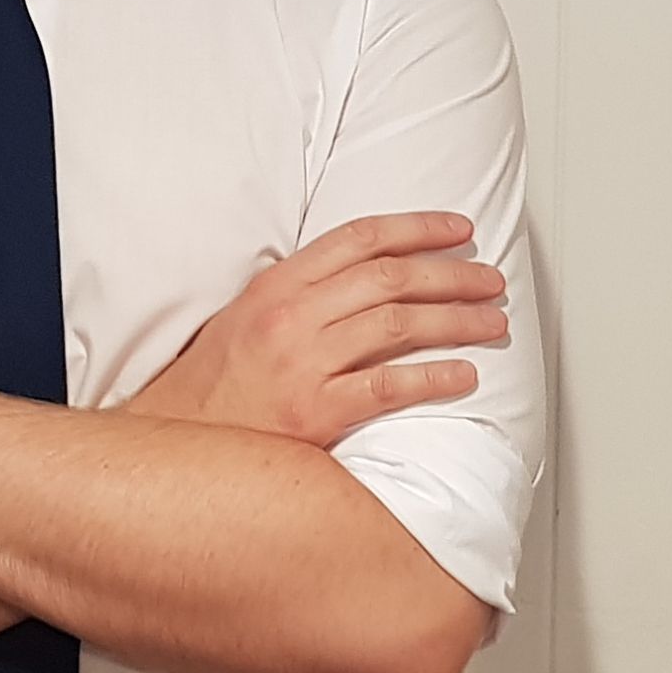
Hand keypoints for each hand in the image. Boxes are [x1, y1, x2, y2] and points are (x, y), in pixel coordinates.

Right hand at [128, 213, 507, 446]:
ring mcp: (303, 364)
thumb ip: (298, 292)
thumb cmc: (214, 385)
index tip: (458, 231)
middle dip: (452, 276)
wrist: (178, 444)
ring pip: (398, 325)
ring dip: (456, 320)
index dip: (417, 228)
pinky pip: (388, 386)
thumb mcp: (245, 316)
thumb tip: (360, 276)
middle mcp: (292, 317)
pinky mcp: (315, 414)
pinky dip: (433, 377)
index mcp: (277, 286)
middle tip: (491, 281)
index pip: (360, 239)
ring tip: (492, 322)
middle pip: (390, 278)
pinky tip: (464, 374)